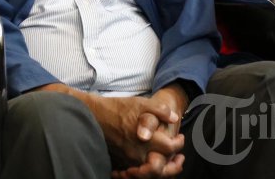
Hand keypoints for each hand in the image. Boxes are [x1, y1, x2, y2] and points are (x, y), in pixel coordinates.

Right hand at [36, 83, 183, 171]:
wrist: (95, 115)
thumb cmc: (118, 108)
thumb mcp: (141, 103)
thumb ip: (160, 110)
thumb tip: (173, 117)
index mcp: (147, 139)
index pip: (170, 148)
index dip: (179, 143)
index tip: (180, 138)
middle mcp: (139, 153)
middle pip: (162, 168)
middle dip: (174, 165)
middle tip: (179, 158)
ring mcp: (129, 160)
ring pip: (149, 173)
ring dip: (161, 170)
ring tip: (168, 163)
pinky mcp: (121, 162)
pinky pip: (136, 174)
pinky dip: (145, 173)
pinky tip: (149, 166)